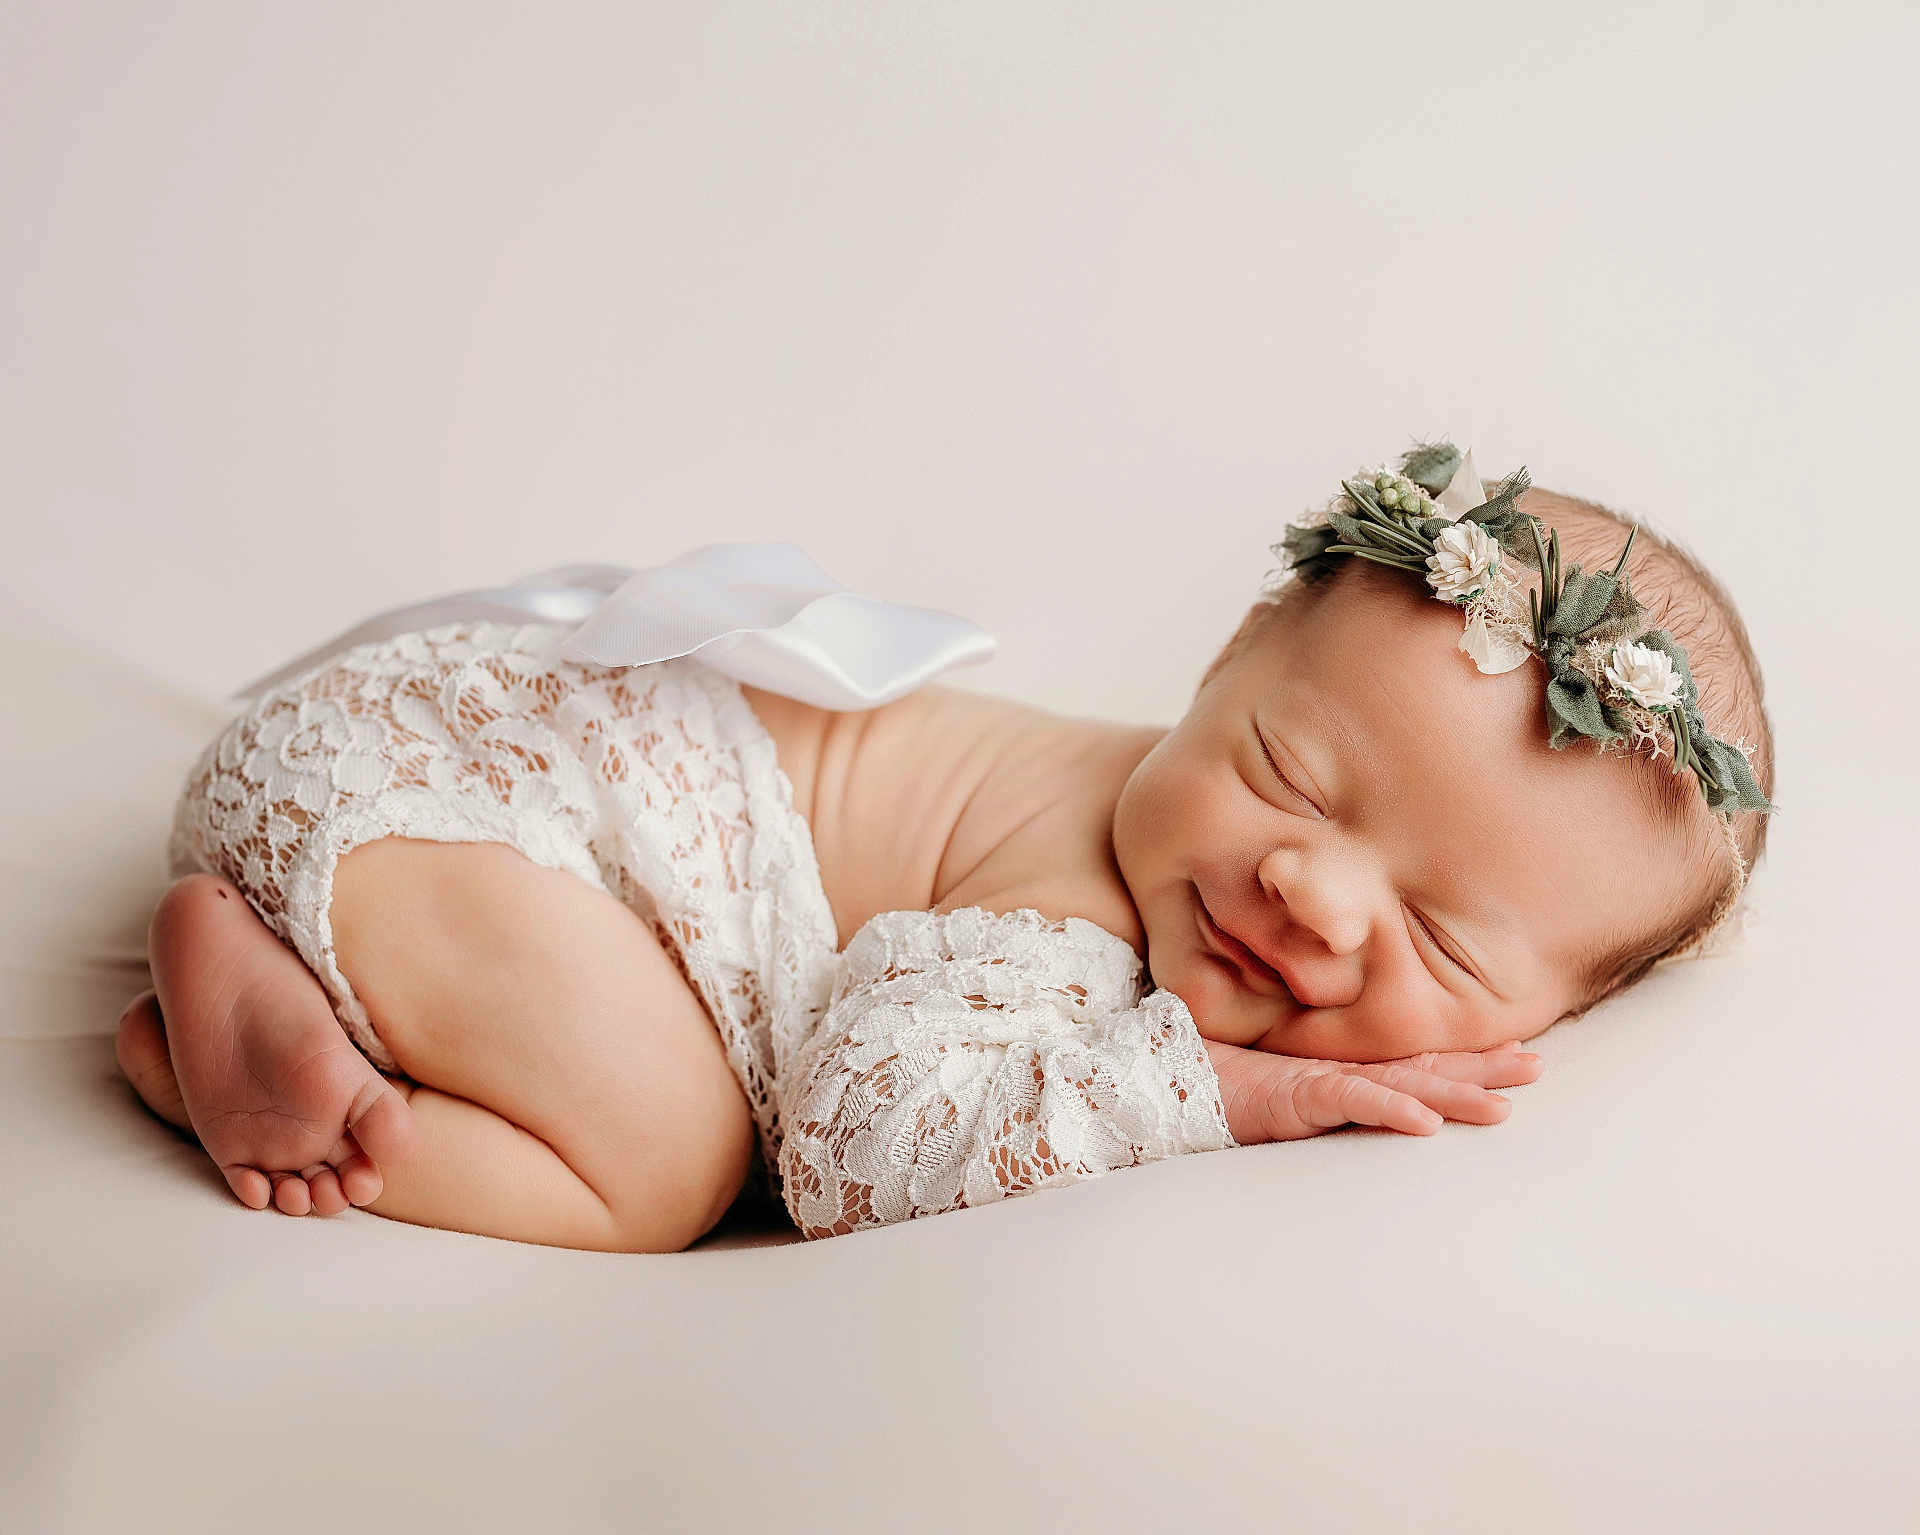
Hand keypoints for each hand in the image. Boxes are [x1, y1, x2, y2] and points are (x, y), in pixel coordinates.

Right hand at [1202, 1037, 1542, 1145]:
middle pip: (1423, 1067)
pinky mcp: (1296, 1093)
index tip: (1516, 1053)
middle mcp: (1339, 1069)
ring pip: (1401, 1082)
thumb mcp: (1281, 1095)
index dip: (1464, 1058)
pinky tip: (1426, 1121)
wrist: (1160, 1078)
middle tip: (1536, 1066)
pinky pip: (1351, 1101)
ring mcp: (1320, 1078)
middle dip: (1481, 1067)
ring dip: (1456, 1092)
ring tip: (1505, 1102)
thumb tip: (1364, 1104)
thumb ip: (1320, 1095)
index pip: (1414, 1062)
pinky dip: (1390, 1109)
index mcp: (1342, 1070)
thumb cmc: (1214, 1084)